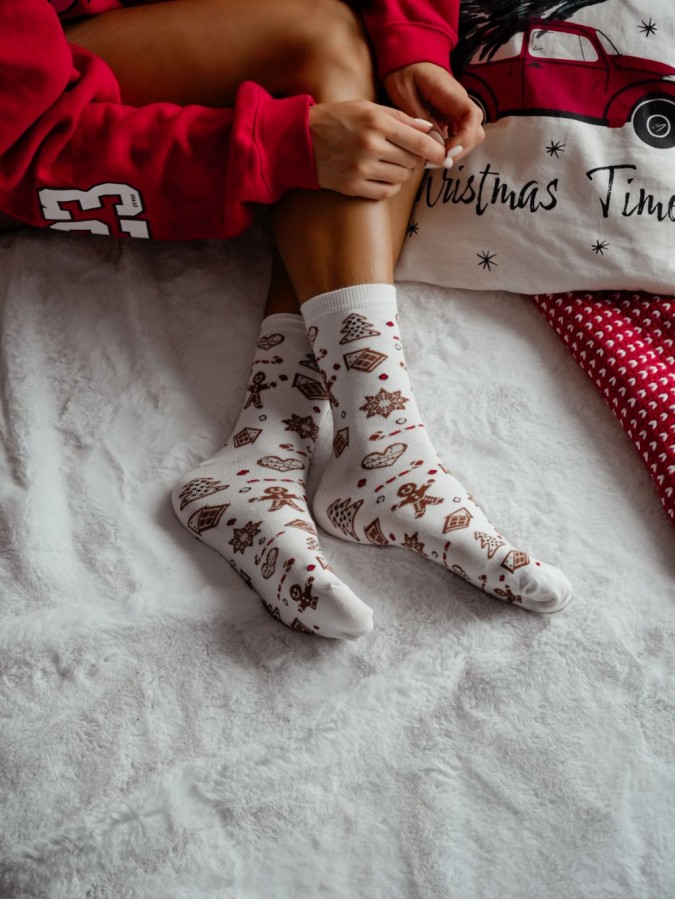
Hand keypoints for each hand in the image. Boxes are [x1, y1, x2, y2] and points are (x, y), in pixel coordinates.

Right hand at [308, 100, 445, 199]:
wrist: (300, 140)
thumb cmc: (336, 119)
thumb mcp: (366, 108)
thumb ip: (399, 117)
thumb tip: (428, 130)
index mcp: (376, 123)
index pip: (419, 143)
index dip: (435, 151)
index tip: (441, 155)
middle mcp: (371, 147)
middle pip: (412, 162)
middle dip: (415, 159)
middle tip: (407, 154)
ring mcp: (361, 169)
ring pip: (401, 178)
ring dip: (402, 172)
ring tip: (389, 162)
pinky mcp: (353, 187)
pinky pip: (386, 192)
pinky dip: (389, 185)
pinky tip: (381, 176)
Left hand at [383, 62, 483, 162]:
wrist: (406, 58)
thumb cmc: (404, 72)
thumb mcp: (405, 94)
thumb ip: (421, 119)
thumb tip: (435, 144)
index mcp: (451, 93)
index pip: (472, 117)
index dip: (464, 139)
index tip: (447, 152)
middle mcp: (459, 103)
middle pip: (475, 132)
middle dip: (461, 150)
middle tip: (438, 161)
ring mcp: (457, 111)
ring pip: (469, 137)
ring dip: (455, 151)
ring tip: (434, 159)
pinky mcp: (450, 117)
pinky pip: (457, 136)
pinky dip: (449, 148)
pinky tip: (433, 153)